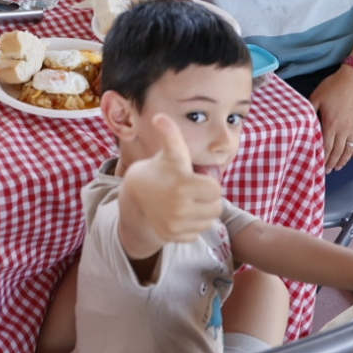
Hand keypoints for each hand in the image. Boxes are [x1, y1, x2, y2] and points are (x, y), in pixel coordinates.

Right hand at [121, 114, 222, 245]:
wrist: (135, 196)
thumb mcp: (169, 153)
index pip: (216, 190)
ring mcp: (176, 224)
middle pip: (216, 207)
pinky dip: (192, 225)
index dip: (209, 184)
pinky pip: (196, 232)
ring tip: (187, 202)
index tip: (196, 179)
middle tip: (194, 191)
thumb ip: (170, 135)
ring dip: (202, 212)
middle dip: (208, 199)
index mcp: (183, 185)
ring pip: (208, 221)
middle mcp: (180, 208)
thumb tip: (160, 116)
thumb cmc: (159, 169)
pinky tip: (180, 214)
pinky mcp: (173, 236)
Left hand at [311, 64, 352, 171]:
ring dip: (344, 160)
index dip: (322, 159)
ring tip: (339, 167)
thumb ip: (310, 111)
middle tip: (327, 171)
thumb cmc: (333, 87)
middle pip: (337, 152)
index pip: (326, 147)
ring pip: (350, 150)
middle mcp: (344, 129)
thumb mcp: (316, 96)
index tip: (318, 166)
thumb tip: (303, 121)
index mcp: (331, 124)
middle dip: (332, 163)